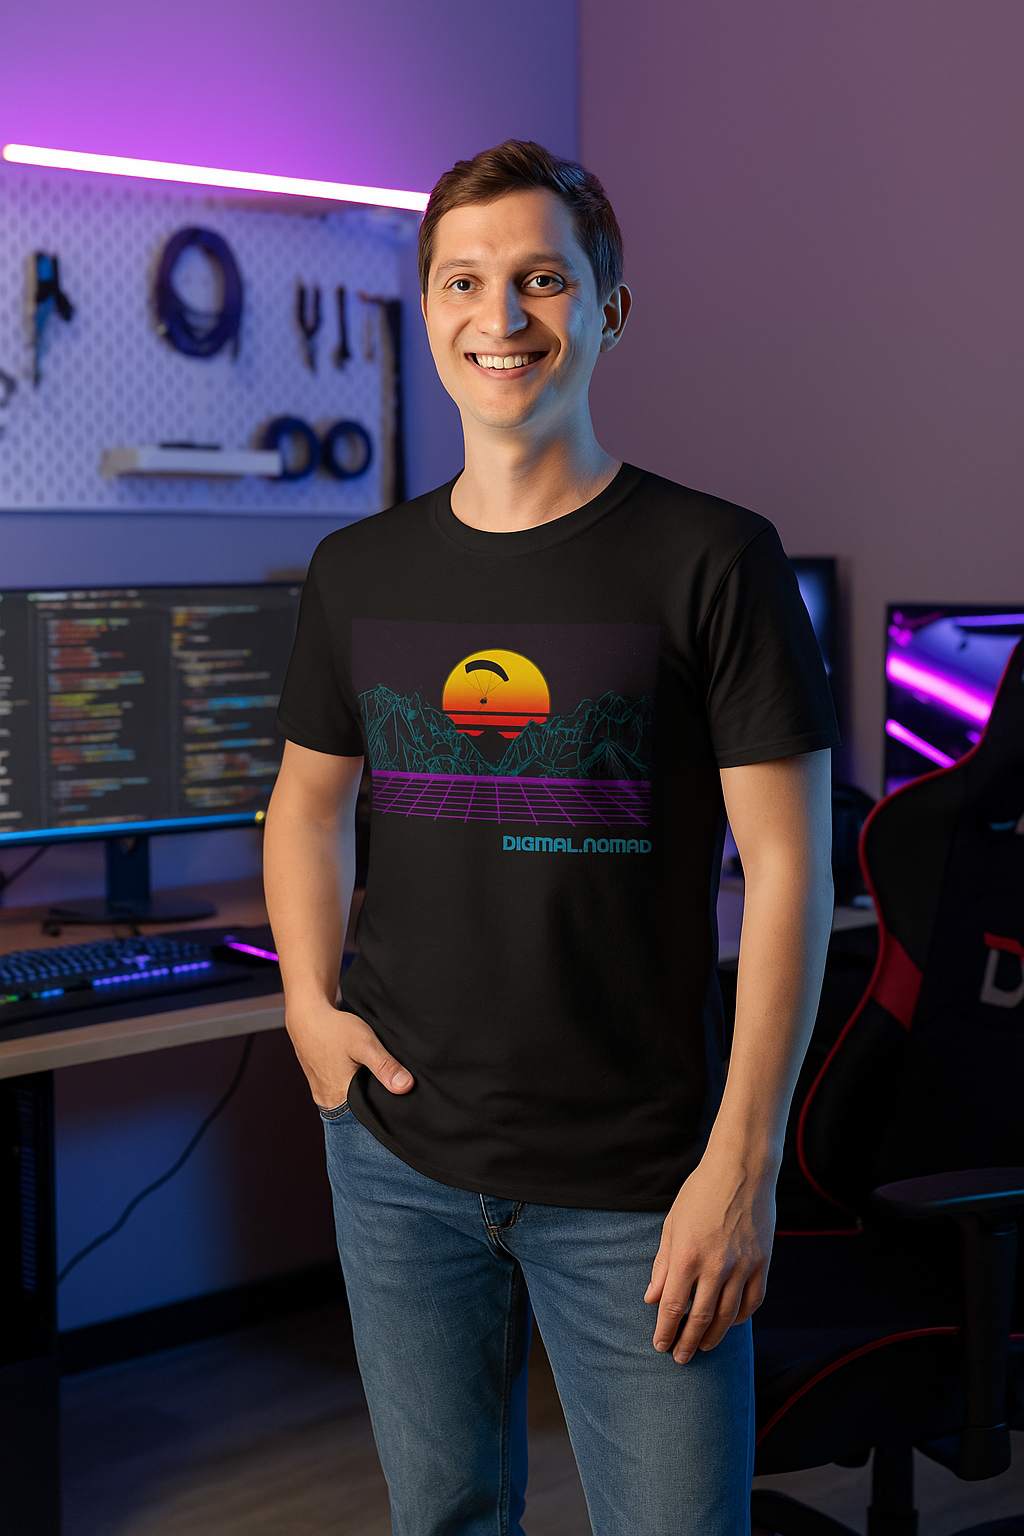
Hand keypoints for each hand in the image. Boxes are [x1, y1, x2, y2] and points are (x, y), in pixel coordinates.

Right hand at [286, 997, 413, 1108]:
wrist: (307, 1015)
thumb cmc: (333, 1029)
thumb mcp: (364, 1044)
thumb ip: (385, 1066)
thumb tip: (406, 1086)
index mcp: (339, 1098)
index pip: (368, 1118)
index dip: (384, 1112)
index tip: (398, 1103)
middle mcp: (328, 1101)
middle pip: (358, 1112)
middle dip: (375, 1102)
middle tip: (389, 1085)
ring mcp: (322, 1093)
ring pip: (349, 1102)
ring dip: (363, 1093)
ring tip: (374, 1078)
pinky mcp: (320, 1084)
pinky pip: (341, 1092)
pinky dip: (352, 1086)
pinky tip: (360, 1073)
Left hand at [644, 1148, 775, 1362]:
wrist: (741, 1169)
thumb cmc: (701, 1192)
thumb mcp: (672, 1224)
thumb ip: (663, 1265)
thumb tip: (652, 1298)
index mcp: (687, 1255)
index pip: (673, 1306)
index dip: (665, 1330)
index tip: (660, 1345)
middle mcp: (715, 1265)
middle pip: (700, 1318)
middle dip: (687, 1343)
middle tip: (680, 1357)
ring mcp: (742, 1266)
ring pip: (727, 1316)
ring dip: (712, 1337)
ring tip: (703, 1346)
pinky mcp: (762, 1262)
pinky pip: (752, 1302)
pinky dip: (740, 1318)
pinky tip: (729, 1324)